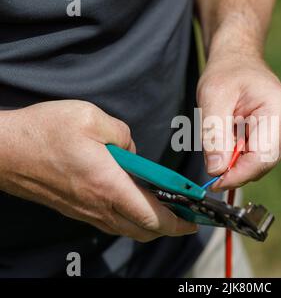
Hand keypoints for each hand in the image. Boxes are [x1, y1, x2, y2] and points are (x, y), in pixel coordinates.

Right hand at [0, 100, 196, 241]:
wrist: (3, 150)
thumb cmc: (45, 132)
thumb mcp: (92, 118)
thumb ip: (123, 135)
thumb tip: (132, 151)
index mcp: (108, 185)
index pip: (152, 216)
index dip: (178, 222)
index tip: (194, 221)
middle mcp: (99, 205)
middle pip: (143, 230)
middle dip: (169, 227)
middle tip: (186, 217)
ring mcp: (85, 211)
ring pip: (127, 229)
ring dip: (150, 223)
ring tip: (165, 209)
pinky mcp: (75, 209)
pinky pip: (110, 221)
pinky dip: (130, 218)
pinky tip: (134, 201)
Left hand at [197, 54, 280, 189]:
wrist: (239, 62)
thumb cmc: (226, 74)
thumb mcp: (212, 98)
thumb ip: (214, 135)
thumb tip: (217, 170)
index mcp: (280, 110)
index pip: (262, 158)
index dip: (237, 175)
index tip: (213, 182)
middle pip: (262, 164)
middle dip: (234, 168)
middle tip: (211, 157)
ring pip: (259, 164)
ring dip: (236, 159)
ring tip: (225, 133)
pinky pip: (259, 157)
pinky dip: (240, 155)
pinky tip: (233, 136)